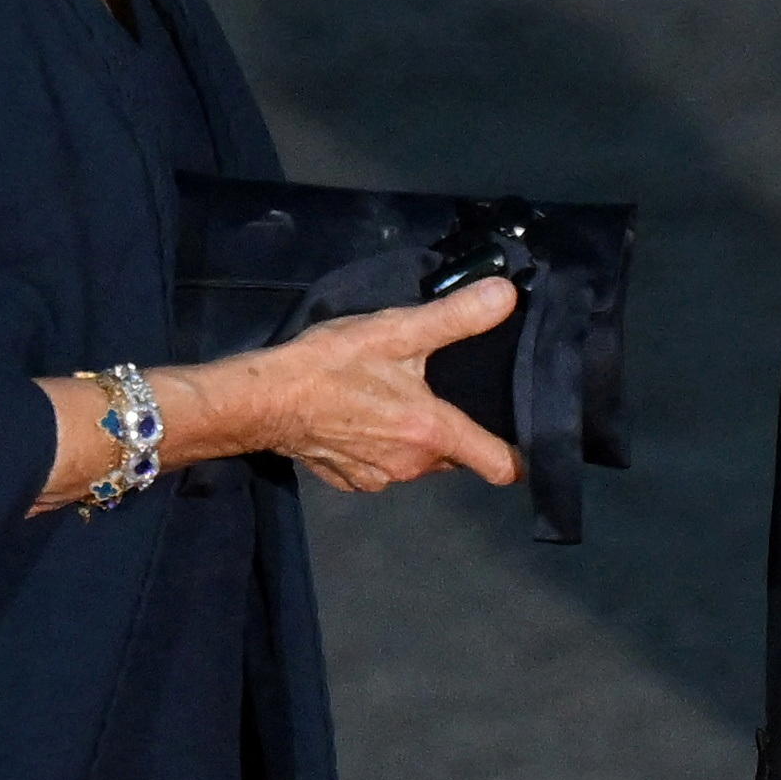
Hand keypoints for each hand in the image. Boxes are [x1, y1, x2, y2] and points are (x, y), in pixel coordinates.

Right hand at [53, 277, 521, 506]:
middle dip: (454, 430)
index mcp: (432, 433)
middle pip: (456, 456)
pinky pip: (382, 467)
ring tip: (396, 400)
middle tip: (440, 392)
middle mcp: (412, 466)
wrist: (261, 399)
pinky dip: (381, 447)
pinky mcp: (351, 482)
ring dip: (414, 437)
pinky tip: (362, 419)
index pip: (499, 464)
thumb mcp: (394, 331)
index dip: (516, 454)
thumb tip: (506, 297)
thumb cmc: (329, 365)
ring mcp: (380, 479)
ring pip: (418, 461)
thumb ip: (454, 318)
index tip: (519, 437)